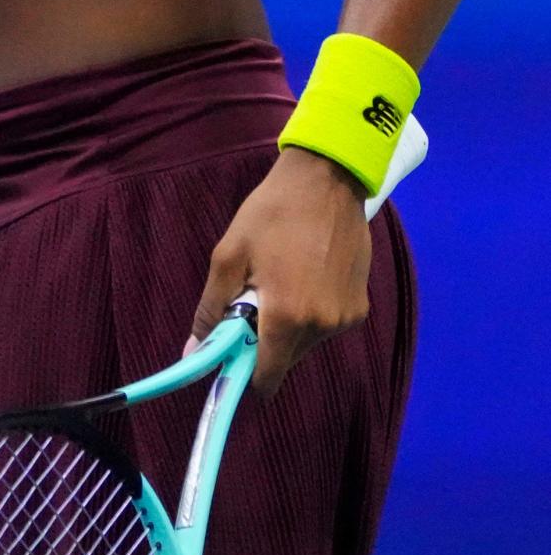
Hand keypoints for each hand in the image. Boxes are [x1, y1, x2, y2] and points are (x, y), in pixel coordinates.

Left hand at [187, 147, 371, 397]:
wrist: (327, 178)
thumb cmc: (272, 212)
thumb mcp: (230, 254)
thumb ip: (211, 309)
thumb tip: (193, 353)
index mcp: (288, 317)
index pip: (267, 376)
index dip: (246, 372)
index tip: (232, 355)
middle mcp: (323, 327)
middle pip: (285, 358)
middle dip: (265, 341)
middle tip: (254, 299)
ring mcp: (346, 318)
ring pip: (306, 342)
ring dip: (289, 325)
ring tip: (282, 279)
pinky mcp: (361, 306)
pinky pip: (327, 325)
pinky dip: (312, 313)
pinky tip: (306, 276)